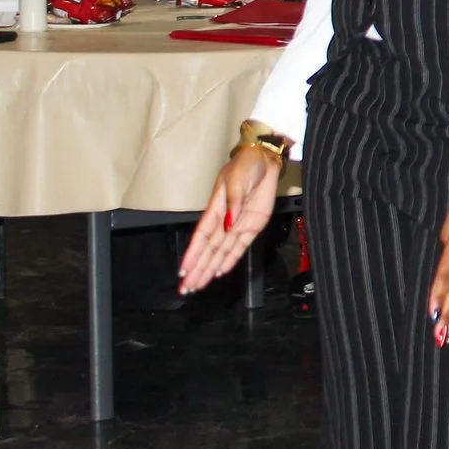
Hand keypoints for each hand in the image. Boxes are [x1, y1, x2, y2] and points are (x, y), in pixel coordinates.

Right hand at [179, 145, 283, 291]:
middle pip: (209, 250)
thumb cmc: (246, 166)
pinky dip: (230, 260)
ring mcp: (237, 225)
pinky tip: (220, 272)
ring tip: (198, 284)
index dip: (193, 254)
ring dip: (210, 268)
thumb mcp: (235, 180)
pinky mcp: (252, 226)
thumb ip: (232, 203)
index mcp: (216, 208)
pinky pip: (239, 247)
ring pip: (221, 252)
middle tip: (187, 287)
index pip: (202, 237)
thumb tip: (227, 224)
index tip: (184, 269)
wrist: (264, 161)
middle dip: (197, 269)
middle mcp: (224, 220)